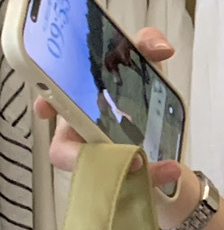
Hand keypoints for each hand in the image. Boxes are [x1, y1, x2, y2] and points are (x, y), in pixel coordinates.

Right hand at [33, 27, 196, 221]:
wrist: (168, 140)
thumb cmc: (140, 101)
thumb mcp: (144, 67)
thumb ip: (146, 45)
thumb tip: (160, 47)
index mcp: (80, 104)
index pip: (51, 104)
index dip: (45, 104)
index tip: (46, 108)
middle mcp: (83, 134)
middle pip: (66, 149)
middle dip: (82, 154)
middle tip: (117, 150)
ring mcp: (101, 161)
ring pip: (99, 173)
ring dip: (125, 169)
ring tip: (156, 164)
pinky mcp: (121, 180)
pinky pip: (127, 185)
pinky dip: (152, 177)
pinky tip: (172, 169)